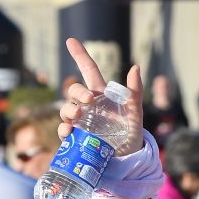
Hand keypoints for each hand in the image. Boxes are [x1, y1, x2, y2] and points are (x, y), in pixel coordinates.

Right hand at [58, 37, 143, 154]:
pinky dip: (64, 130)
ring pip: (66, 109)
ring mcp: (80, 121)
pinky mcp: (76, 137)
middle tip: (89, 99)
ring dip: (68, 110)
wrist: (129, 158)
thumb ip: (135, 92)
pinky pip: (64, 130)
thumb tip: (135, 67)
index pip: (89, 71)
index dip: (80, 55)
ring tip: (77, 115)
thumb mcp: (135, 113)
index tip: (71, 40)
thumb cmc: (131, 132)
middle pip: (74, 91)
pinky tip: (69, 132)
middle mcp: (88, 106)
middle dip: (77, 92)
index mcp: (102, 95)